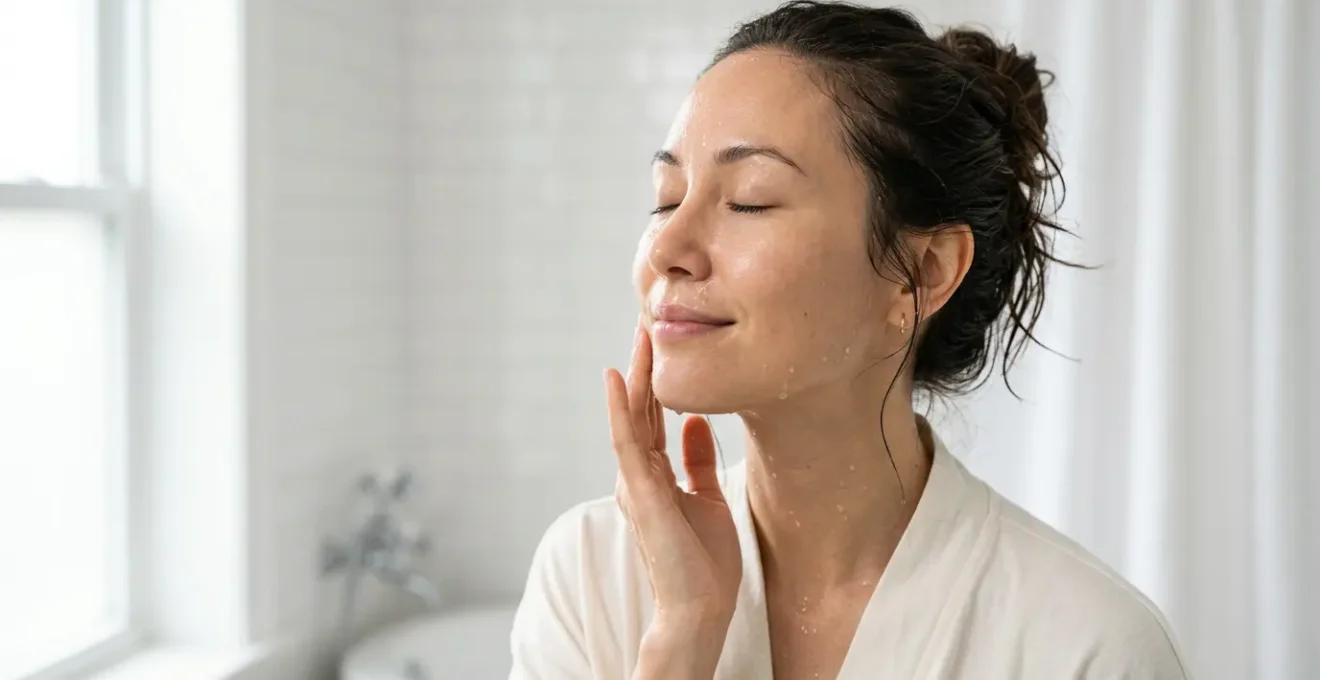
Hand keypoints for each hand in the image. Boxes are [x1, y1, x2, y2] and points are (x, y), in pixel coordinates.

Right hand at [603, 320, 742, 673]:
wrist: (701, 606)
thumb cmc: (705, 563)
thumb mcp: (709, 499)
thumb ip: (697, 461)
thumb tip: (699, 422)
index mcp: (656, 477)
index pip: (654, 418)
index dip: (658, 381)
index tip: (664, 343)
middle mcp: (640, 476)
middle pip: (641, 411)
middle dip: (646, 368)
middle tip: (648, 322)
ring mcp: (636, 483)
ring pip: (632, 418)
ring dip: (636, 376)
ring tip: (640, 337)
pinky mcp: (640, 493)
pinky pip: (627, 443)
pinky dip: (620, 410)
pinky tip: (619, 379)